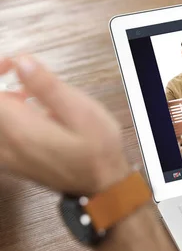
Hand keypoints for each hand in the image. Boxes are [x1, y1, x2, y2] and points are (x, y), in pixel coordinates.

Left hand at [0, 56, 129, 194]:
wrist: (103, 187)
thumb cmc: (98, 151)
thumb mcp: (84, 112)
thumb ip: (50, 87)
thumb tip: (23, 63)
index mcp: (20, 129)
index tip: (16, 64)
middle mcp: (5, 145)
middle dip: (2, 87)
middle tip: (23, 76)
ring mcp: (5, 157)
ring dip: (6, 105)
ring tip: (30, 98)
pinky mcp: (9, 162)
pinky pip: (0, 137)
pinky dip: (8, 121)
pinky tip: (28, 117)